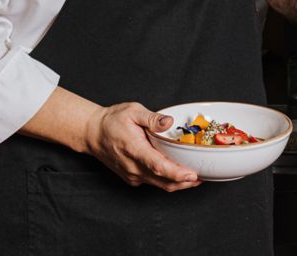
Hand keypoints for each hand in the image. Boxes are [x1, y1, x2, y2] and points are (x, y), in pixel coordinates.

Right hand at [83, 103, 199, 191]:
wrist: (92, 133)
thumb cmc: (112, 121)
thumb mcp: (132, 111)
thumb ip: (152, 117)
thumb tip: (168, 121)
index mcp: (134, 149)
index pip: (158, 166)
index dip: (176, 173)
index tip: (192, 175)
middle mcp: (133, 166)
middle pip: (162, 180)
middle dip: (184, 182)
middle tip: (203, 177)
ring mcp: (132, 174)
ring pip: (159, 185)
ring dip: (178, 184)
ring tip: (196, 179)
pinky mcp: (132, 177)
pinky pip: (153, 183)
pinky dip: (167, 182)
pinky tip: (179, 175)